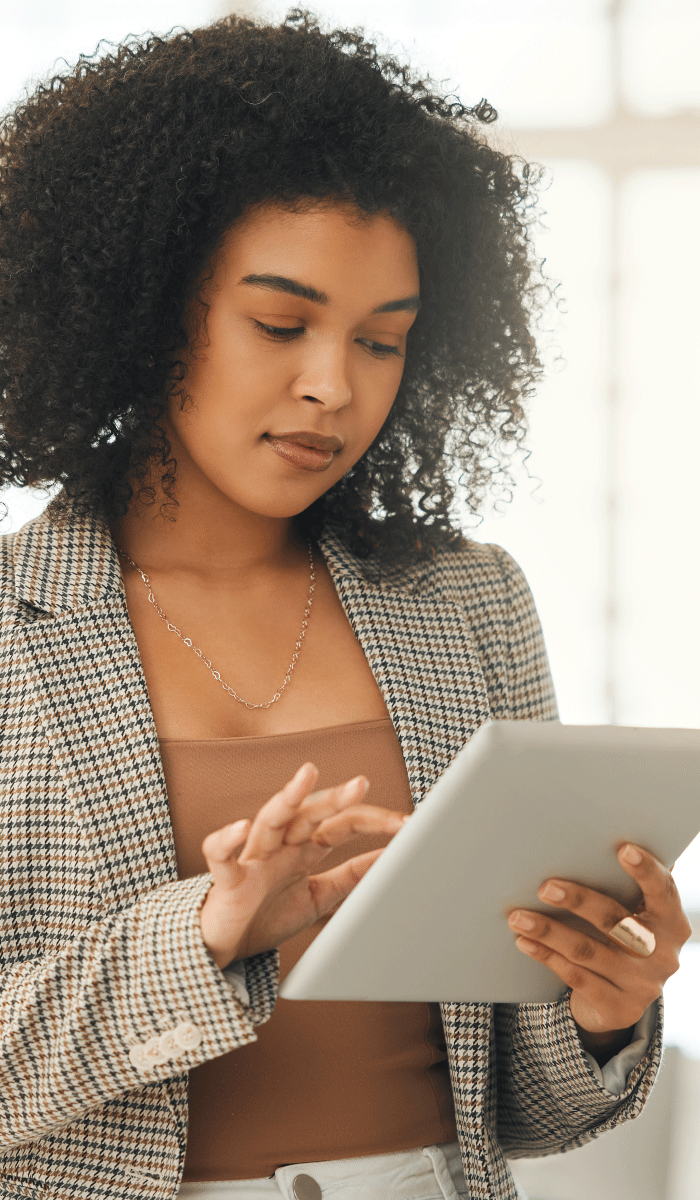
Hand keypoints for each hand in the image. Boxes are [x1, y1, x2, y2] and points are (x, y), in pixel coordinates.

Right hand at [199, 761, 408, 968]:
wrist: (227, 948)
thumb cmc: (268, 915)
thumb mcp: (319, 896)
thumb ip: (351, 874)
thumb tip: (391, 856)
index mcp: (303, 849)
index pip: (340, 824)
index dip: (373, 820)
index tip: (406, 823)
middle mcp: (279, 846)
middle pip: (308, 813)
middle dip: (334, 798)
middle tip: (362, 783)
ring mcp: (253, 859)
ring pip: (269, 819)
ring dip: (288, 797)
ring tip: (306, 774)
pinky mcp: (227, 880)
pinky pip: (222, 855)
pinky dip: (227, 840)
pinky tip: (241, 828)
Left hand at [507, 843, 691, 1055]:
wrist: (620, 1000)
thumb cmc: (622, 939)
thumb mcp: (633, 917)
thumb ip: (624, 887)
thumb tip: (595, 845)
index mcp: (672, 923)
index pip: (663, 891)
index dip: (646, 870)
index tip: (623, 849)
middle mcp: (663, 955)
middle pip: (616, 921)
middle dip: (578, 901)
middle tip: (545, 887)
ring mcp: (642, 985)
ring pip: (588, 951)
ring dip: (549, 931)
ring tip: (518, 916)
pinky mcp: (619, 1008)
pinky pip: (576, 977)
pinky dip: (546, 956)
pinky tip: (524, 941)